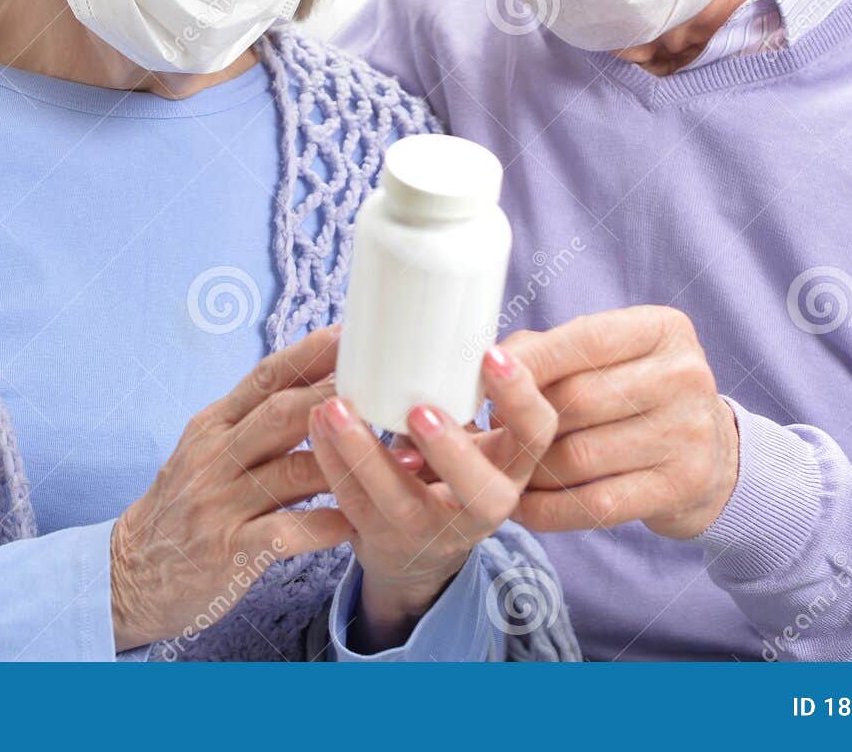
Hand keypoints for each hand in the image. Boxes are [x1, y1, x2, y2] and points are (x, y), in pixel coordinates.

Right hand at [109, 327, 354, 650]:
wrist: (131, 574)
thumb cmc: (186, 506)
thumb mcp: (207, 450)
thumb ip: (253, 419)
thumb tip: (316, 383)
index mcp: (213, 425)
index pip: (264, 377)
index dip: (309, 353)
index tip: (352, 333)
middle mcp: (214, 456)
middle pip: (281, 414)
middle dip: (336, 398)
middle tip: (386, 387)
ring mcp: (220, 503)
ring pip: (291, 471)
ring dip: (346, 464)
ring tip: (397, 459)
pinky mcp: (228, 550)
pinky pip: (285, 532)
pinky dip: (323, 526)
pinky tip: (355, 523)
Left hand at [310, 344, 556, 649]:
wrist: (417, 545)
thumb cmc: (449, 464)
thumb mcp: (477, 437)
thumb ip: (467, 390)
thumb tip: (444, 307)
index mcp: (513, 466)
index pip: (535, 433)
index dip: (519, 397)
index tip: (490, 353)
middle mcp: (483, 505)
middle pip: (481, 491)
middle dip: (451, 451)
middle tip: (419, 410)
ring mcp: (432, 530)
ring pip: (401, 502)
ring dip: (364, 455)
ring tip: (333, 408)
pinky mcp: (383, 539)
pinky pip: (354, 504)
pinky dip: (333, 463)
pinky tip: (316, 427)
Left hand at [508, 306, 739, 538]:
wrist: (713, 458)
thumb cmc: (638, 394)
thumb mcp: (611, 355)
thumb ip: (550, 350)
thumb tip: (488, 366)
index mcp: (663, 330)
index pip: (583, 340)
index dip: (527, 361)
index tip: (484, 372)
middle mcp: (684, 377)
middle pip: (576, 400)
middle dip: (522, 418)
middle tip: (491, 431)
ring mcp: (687, 435)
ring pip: (578, 456)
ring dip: (528, 468)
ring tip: (502, 468)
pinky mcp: (680, 488)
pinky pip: (594, 504)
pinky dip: (547, 508)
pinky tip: (521, 506)